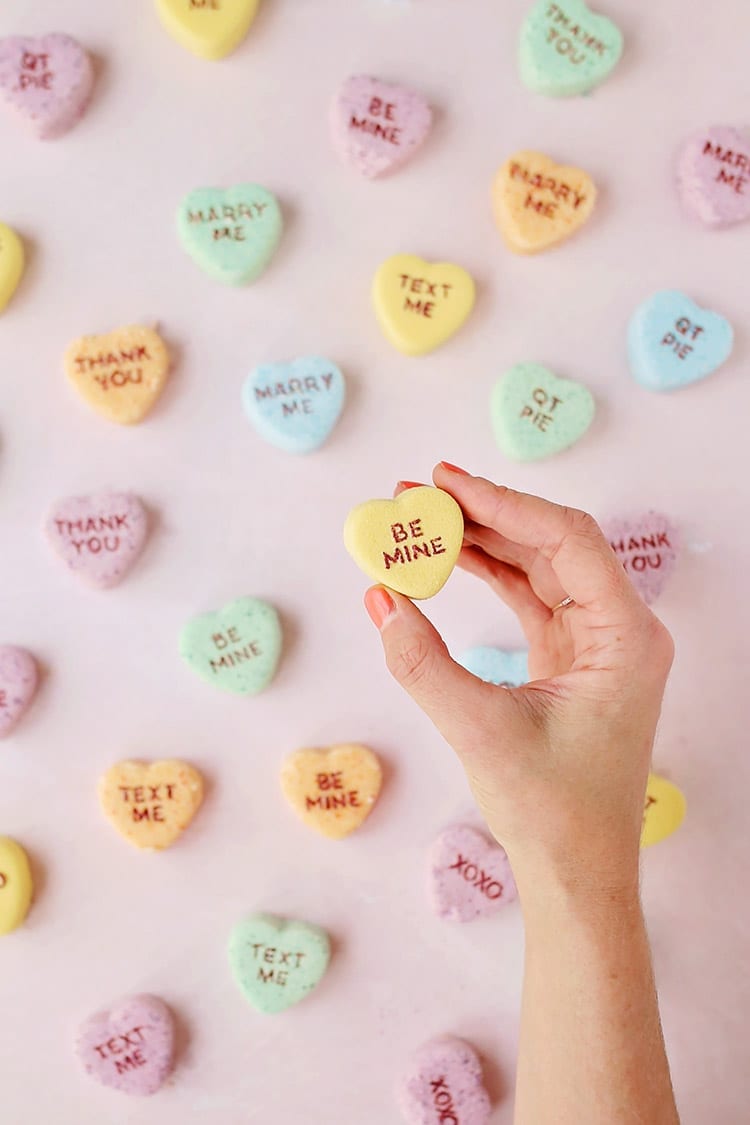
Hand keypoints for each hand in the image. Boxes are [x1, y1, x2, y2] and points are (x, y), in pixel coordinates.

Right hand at [363, 463, 673, 895]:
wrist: (577, 872)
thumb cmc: (551, 811)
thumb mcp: (479, 731)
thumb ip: (422, 662)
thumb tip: (379, 597)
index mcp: (626, 637)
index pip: (567, 541)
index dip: (503, 502)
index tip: (444, 480)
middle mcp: (621, 629)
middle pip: (552, 544)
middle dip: (484, 515)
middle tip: (418, 493)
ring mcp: (597, 643)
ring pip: (540, 567)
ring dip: (482, 542)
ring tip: (422, 520)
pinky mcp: (571, 659)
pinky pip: (531, 598)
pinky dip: (489, 577)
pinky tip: (448, 561)